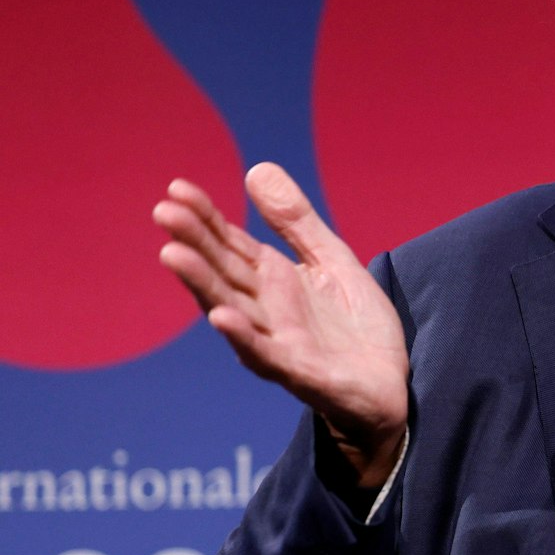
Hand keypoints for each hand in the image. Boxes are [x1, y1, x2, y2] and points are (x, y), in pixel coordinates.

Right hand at [153, 163, 408, 485]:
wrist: (390, 387)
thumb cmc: (356, 328)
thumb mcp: (332, 261)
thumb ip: (296, 223)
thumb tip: (257, 167)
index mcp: (273, 280)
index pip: (230, 243)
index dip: (204, 217)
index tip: (176, 188)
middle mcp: (265, 309)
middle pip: (222, 271)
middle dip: (193, 243)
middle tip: (163, 211)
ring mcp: (278, 341)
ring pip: (231, 309)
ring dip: (202, 284)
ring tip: (172, 254)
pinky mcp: (300, 372)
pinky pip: (265, 354)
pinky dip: (242, 337)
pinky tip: (221, 317)